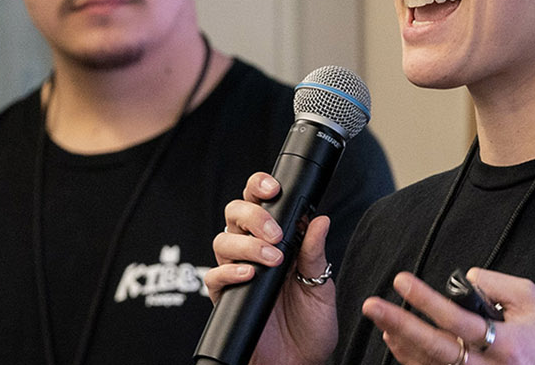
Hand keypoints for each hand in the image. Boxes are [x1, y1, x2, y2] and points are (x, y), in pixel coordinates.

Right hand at [207, 172, 338, 364]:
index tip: (274, 188)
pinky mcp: (225, 298)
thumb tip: (319, 219)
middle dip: (252, 214)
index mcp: (277, 242)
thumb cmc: (310, 328)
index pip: (261, 203)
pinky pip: (214, 276)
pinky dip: (230, 271)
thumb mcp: (321, 287)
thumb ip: (315, 254)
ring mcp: (237, 273)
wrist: (298, 363)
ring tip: (271, 259)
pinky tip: (249, 274)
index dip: (260, 187)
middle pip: (234, 214)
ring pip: (223, 240)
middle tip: (274, 233)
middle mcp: (253, 252)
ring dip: (246, 244)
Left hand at [363, 268, 534, 364]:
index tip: (401, 281)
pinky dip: (415, 360)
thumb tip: (466, 276)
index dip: (426, 300)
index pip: (456, 319)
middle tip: (373, 306)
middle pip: (435, 348)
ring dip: (403, 344)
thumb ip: (499, 285)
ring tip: (384, 321)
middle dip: (401, 324)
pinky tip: (401, 342)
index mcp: (506, 343)